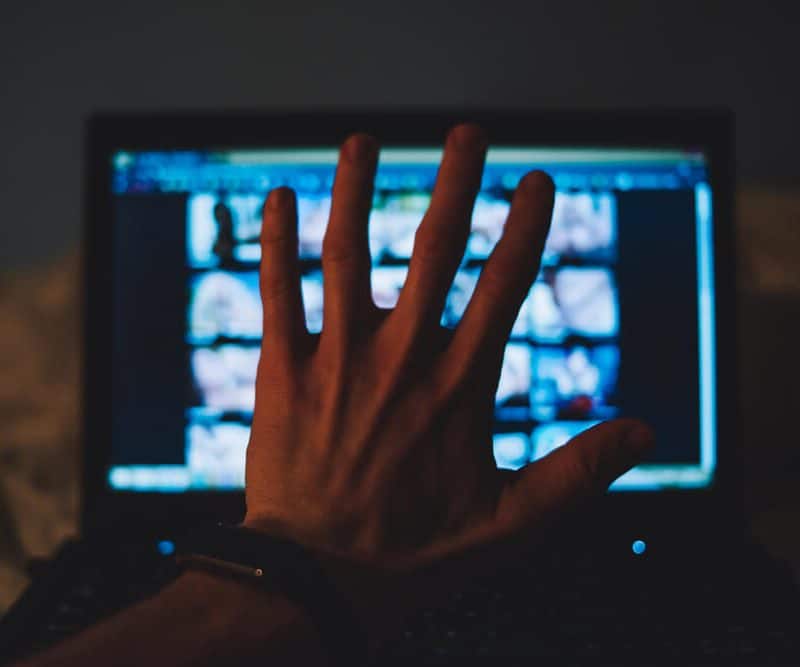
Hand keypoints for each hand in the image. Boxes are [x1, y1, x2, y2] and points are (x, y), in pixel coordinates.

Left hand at [243, 124, 652, 634]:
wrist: (314, 580)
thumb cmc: (413, 555)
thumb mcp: (512, 524)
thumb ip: (578, 473)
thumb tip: (645, 433)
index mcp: (460, 386)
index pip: (503, 287)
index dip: (524, 228)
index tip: (536, 181)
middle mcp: (402, 357)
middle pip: (433, 250)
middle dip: (454, 185)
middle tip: (466, 133)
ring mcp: (339, 359)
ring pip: (348, 254)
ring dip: (356, 191)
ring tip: (362, 141)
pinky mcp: (283, 371)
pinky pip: (277, 293)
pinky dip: (276, 243)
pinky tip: (279, 198)